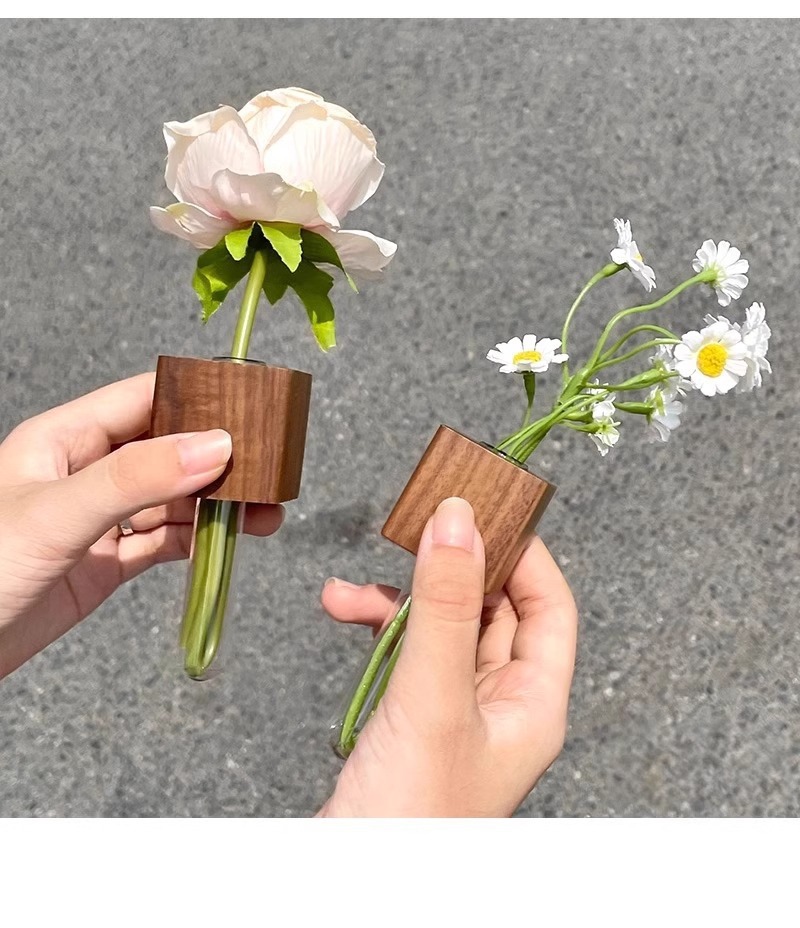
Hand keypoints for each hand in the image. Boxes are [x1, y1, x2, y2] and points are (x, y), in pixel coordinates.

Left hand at [0, 373, 282, 678]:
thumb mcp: (57, 515)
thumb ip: (135, 479)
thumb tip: (214, 445)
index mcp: (63, 440)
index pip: (142, 400)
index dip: (196, 399)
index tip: (248, 407)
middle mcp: (84, 473)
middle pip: (166, 451)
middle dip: (218, 458)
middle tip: (269, 468)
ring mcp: (97, 519)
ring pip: (171, 500)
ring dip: (217, 504)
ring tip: (265, 511)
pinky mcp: (104, 562)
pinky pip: (162, 542)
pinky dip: (198, 542)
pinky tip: (227, 541)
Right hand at [319, 497, 576, 816]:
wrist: (349, 886)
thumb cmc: (407, 819)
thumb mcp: (429, 697)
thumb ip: (442, 605)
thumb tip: (459, 519)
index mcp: (534, 702)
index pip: (548, 604)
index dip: (521, 552)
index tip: (483, 508)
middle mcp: (503, 703)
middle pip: (492, 606)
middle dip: (450, 566)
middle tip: (413, 527)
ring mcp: (457, 710)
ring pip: (441, 625)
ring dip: (398, 598)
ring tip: (352, 590)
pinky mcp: (414, 717)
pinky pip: (406, 651)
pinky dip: (376, 627)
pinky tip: (341, 611)